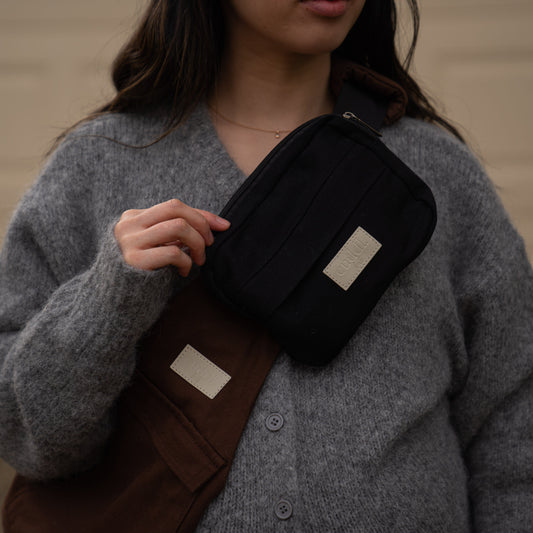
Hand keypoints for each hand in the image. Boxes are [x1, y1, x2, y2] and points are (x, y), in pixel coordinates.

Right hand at [114, 199, 229, 275]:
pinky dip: (186, 262)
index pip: (174, 206)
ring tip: (198, 260)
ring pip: (178, 226)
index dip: (202, 215)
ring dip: (197, 243)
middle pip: (175, 209)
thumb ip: (182, 229)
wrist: (121, 299)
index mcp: (134, 217)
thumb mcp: (163, 244)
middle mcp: (128, 225)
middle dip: (201, 225)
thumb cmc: (149, 270)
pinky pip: (173, 253)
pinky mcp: (134, 260)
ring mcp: (129, 241)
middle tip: (209, 244)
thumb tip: (222, 224)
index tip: (223, 227)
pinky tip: (183, 272)